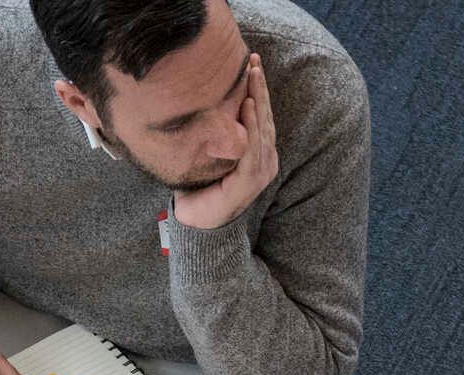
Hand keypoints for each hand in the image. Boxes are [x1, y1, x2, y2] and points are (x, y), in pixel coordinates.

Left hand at [169, 54, 279, 230]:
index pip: (261, 116)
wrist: (197, 223)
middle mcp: (265, 161)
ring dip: (258, 99)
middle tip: (254, 61)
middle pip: (265, 117)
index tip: (251, 64)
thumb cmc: (202, 189)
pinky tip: (248, 106)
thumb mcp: (210, 154)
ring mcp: (260, 171)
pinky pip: (252, 148)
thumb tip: (199, 101)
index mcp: (259, 154)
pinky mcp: (249, 181)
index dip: (258, 90)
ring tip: (252, 75)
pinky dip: (251, 126)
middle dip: (260, 87)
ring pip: (262, 128)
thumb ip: (214, 133)